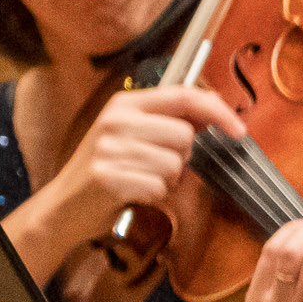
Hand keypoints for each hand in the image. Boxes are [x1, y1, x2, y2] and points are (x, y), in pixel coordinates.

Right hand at [16, 81, 232, 270]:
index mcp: (124, 103)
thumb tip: (215, 110)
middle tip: (155, 164)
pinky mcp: (108, 177)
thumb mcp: (132, 134)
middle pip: (184, 135)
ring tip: (140, 178)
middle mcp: (115, 120)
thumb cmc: (105, 170)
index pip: (184, 96)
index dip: (217, 111)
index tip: (238, 129)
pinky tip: (133, 192)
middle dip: (181, 157)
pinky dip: (153, 195)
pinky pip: (159, 187)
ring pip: (175, 164)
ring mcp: (109, 148)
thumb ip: (170, 120)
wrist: (64, 205)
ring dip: (166, 179)